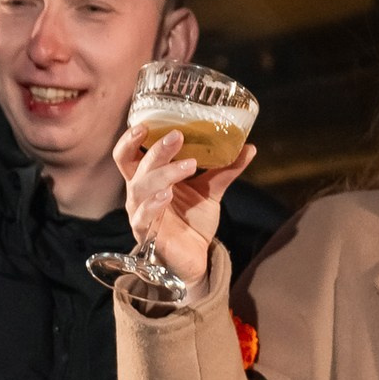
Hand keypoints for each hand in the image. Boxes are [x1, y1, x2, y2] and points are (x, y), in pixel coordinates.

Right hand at [113, 124, 256, 296]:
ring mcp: (140, 212)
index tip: (148, 122)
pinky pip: (143, 215)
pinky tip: (168, 195)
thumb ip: (225, 170)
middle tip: (178, 136)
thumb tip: (249, 147)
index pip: (129, 153)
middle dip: (157, 148)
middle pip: (135, 164)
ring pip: (141, 186)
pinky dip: (154, 203)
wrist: (197, 257)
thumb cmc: (193, 221)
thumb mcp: (211, 191)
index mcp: (149, 177)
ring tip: (189, 164)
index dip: (131, 138)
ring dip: (165, 172)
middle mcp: (139, 192)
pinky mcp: (145, 233)